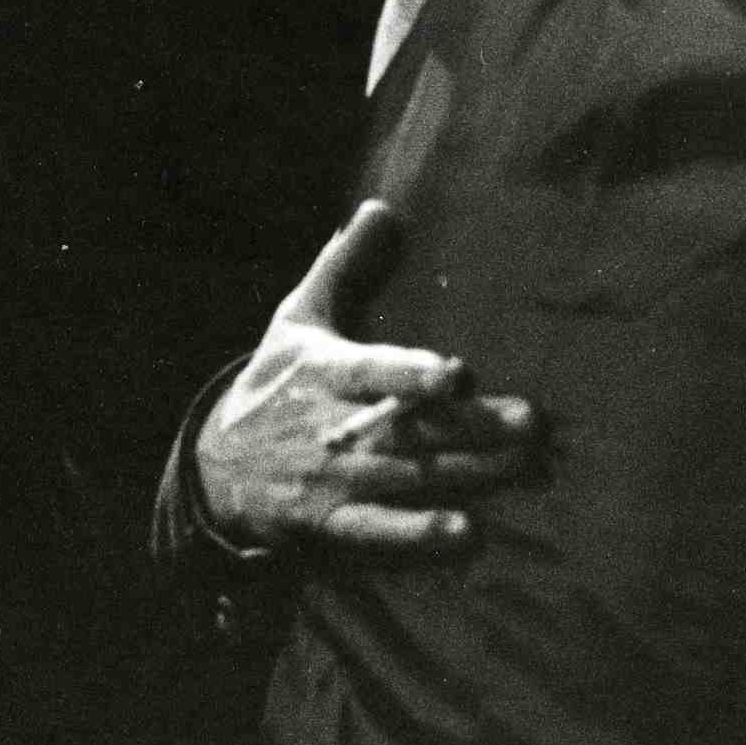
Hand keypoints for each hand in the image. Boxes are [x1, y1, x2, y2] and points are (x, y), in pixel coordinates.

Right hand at [195, 201, 538, 551]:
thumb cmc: (277, 384)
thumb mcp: (299, 318)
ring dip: (472, 476)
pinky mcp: (332, 526)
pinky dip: (421, 538)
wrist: (213, 470)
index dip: (412, 376)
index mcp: (326, 374)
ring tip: (528, 470)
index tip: (457, 375)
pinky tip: (469, 536)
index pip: (372, 373)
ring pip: (410, 479)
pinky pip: (380, 534)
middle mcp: (333, 430)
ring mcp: (334, 483)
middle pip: (411, 430)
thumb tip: (381, 206)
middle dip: (474, 428)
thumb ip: (347, 265)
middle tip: (533, 424)